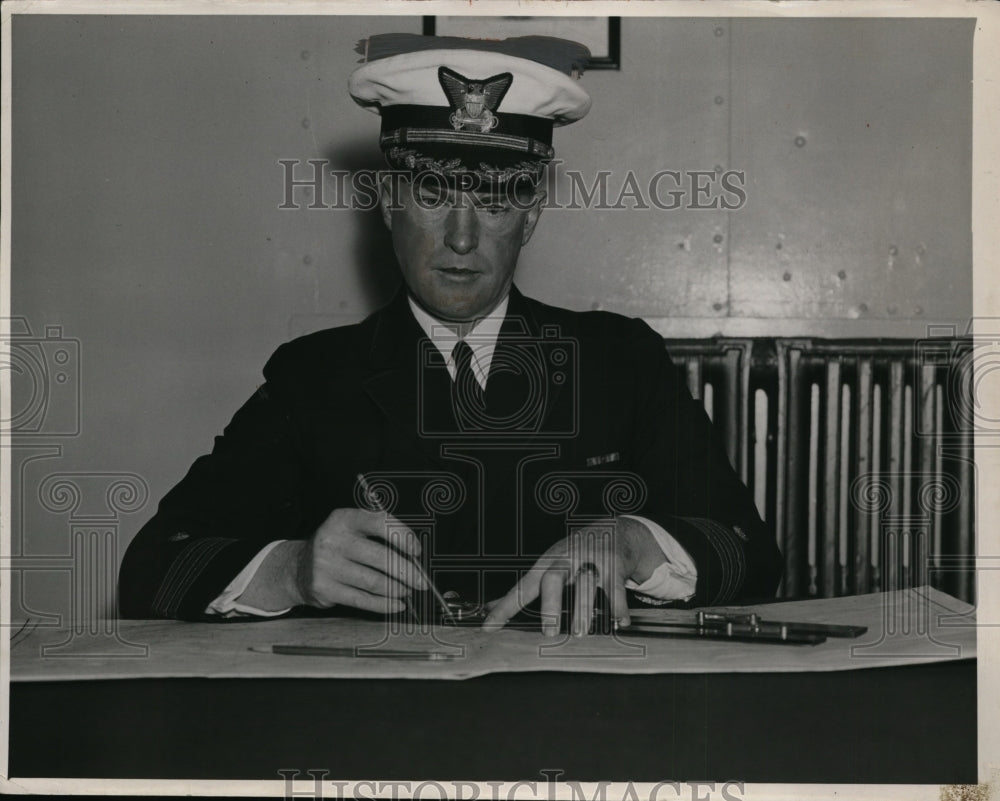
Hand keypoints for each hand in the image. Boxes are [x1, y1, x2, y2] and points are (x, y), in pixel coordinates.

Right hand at [240, 508, 426, 613]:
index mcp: (343, 519)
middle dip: (407, 571)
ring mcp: (326, 565)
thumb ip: (380, 535)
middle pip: (380, 557)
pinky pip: (362, 599)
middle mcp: (332, 539)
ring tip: (407, 591)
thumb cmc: (336, 547)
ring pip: (373, 581)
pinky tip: (396, 604)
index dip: (403, 537)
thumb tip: (413, 556)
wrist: (298, 567)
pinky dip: (384, 604)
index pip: (380, 522)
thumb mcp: (352, 530)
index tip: (416, 550)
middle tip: (421, 580)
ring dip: (397, 589)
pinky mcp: (324, 588)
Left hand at [482, 517, 664, 636]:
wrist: (615, 529)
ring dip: (583, 610)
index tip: (490, 627)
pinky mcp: (614, 564)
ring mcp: (591, 560)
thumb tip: (490, 607)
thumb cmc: (577, 553)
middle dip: (550, 606)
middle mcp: (566, 559)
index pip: (523, 587)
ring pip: (585, 585)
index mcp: (547, 563)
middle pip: (552, 579)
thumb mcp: (550, 565)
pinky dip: (618, 607)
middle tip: (549, 633)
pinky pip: (615, 587)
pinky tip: (619, 622)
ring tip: (579, 633)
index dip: (505, 608)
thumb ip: (526, 589)